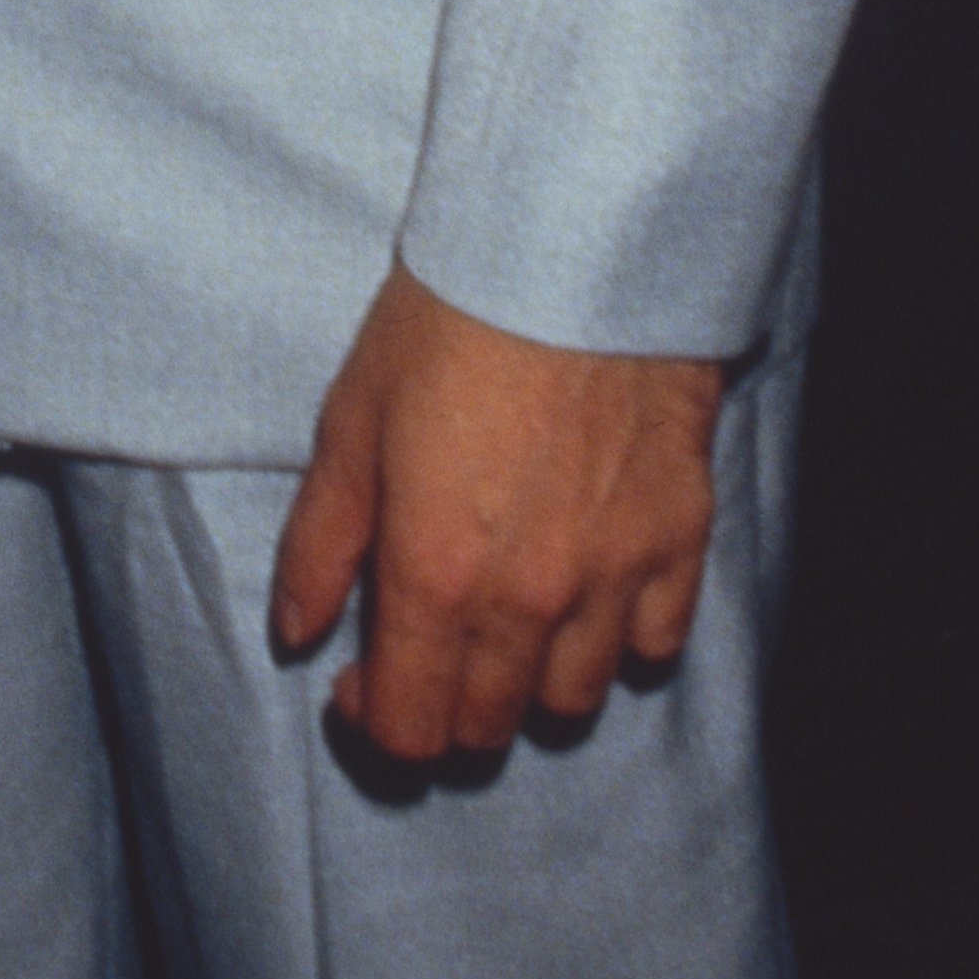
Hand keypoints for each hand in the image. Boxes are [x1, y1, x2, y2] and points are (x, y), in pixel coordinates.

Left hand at [270, 259, 723, 764]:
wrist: (572, 250)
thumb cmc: (446, 323)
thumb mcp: (350, 422)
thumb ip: (320, 544)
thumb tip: (298, 634)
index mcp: (436, 576)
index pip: (410, 728)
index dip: (377, 723)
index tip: (361, 678)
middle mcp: (530, 600)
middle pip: (489, 729)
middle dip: (446, 709)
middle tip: (428, 647)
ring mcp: (615, 577)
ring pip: (573, 700)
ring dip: (530, 682)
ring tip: (507, 621)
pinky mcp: (681, 541)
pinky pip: (657, 645)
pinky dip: (622, 640)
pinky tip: (591, 594)